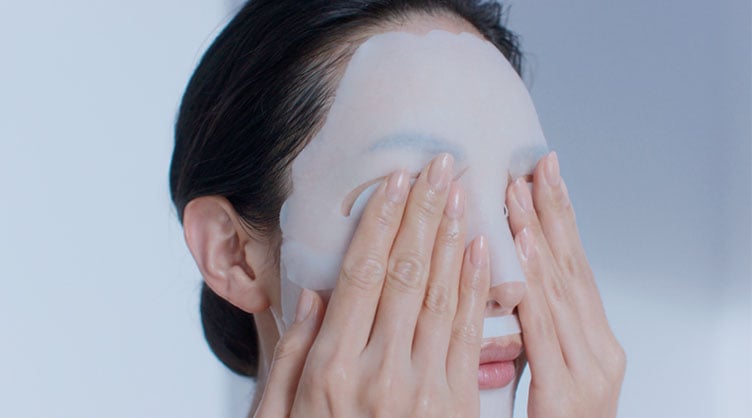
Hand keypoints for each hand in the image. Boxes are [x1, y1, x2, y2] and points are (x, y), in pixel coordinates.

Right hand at [255, 153, 488, 417]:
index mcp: (329, 368)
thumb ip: (295, 351)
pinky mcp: (457, 404)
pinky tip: (481, 248)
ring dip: (453, 235)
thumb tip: (315, 290)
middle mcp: (377, 370)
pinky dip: (476, 286)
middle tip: (438, 164)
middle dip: (423, 211)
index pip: (361, 274)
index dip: (380, 222)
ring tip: (462, 189)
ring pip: (440, 294)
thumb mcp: (277, 415)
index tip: (394, 180)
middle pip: (404, 272)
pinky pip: (469, 334)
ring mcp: (422, 388)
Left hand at [507, 152, 625, 417]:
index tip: (542, 178)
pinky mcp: (569, 393)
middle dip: (554, 212)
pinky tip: (525, 244)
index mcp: (592, 345)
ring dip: (540, 232)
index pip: (574, 271)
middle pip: (573, 268)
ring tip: (522, 187)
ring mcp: (589, 370)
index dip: (558, 221)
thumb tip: (504, 294)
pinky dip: (536, 281)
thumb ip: (534, 337)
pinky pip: (546, 327)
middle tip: (538, 163)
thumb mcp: (548, 376)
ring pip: (561, 288)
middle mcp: (599, 351)